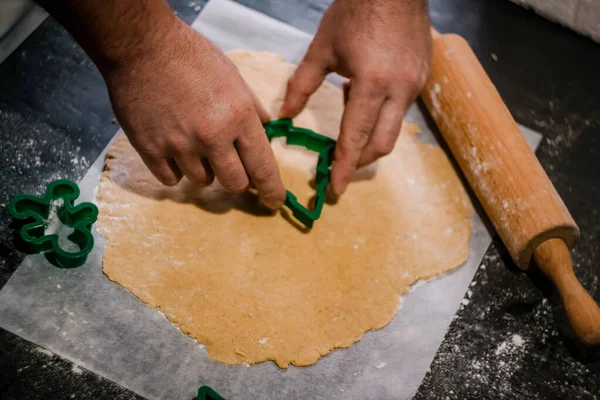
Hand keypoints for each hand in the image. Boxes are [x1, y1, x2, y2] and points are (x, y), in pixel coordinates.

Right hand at [102, 19, 285, 208]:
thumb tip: (265, 131)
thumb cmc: (191, 57)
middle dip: (237, 179)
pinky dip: (176, 169)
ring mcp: (180, 145)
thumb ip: (252, 108)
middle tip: (229, 164)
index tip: (273, 202)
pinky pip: (171, 179)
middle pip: (235, 183)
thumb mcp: (233, 77)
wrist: (141, 46)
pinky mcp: (151, 149)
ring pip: (202, 181)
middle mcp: (212, 136)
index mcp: (238, 116)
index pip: (262, 166)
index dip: (271, 190)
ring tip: (193, 142)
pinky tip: (173, 148)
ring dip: (204, 169)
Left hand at [280, 0, 431, 194]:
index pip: (355, 137)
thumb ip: (302, 85)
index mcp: (373, 83)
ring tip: (347, 127)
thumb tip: (285, 116)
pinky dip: (381, 116)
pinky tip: (364, 99)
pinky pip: (401, 110)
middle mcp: (400, 90)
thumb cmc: (355, 11)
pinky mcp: (422, 78)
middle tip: (338, 167)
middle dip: (359, 161)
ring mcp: (415, 85)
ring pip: (393, 130)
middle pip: (381, 144)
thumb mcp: (323, 48)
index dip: (343, 167)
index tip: (334, 190)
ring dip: (370, 139)